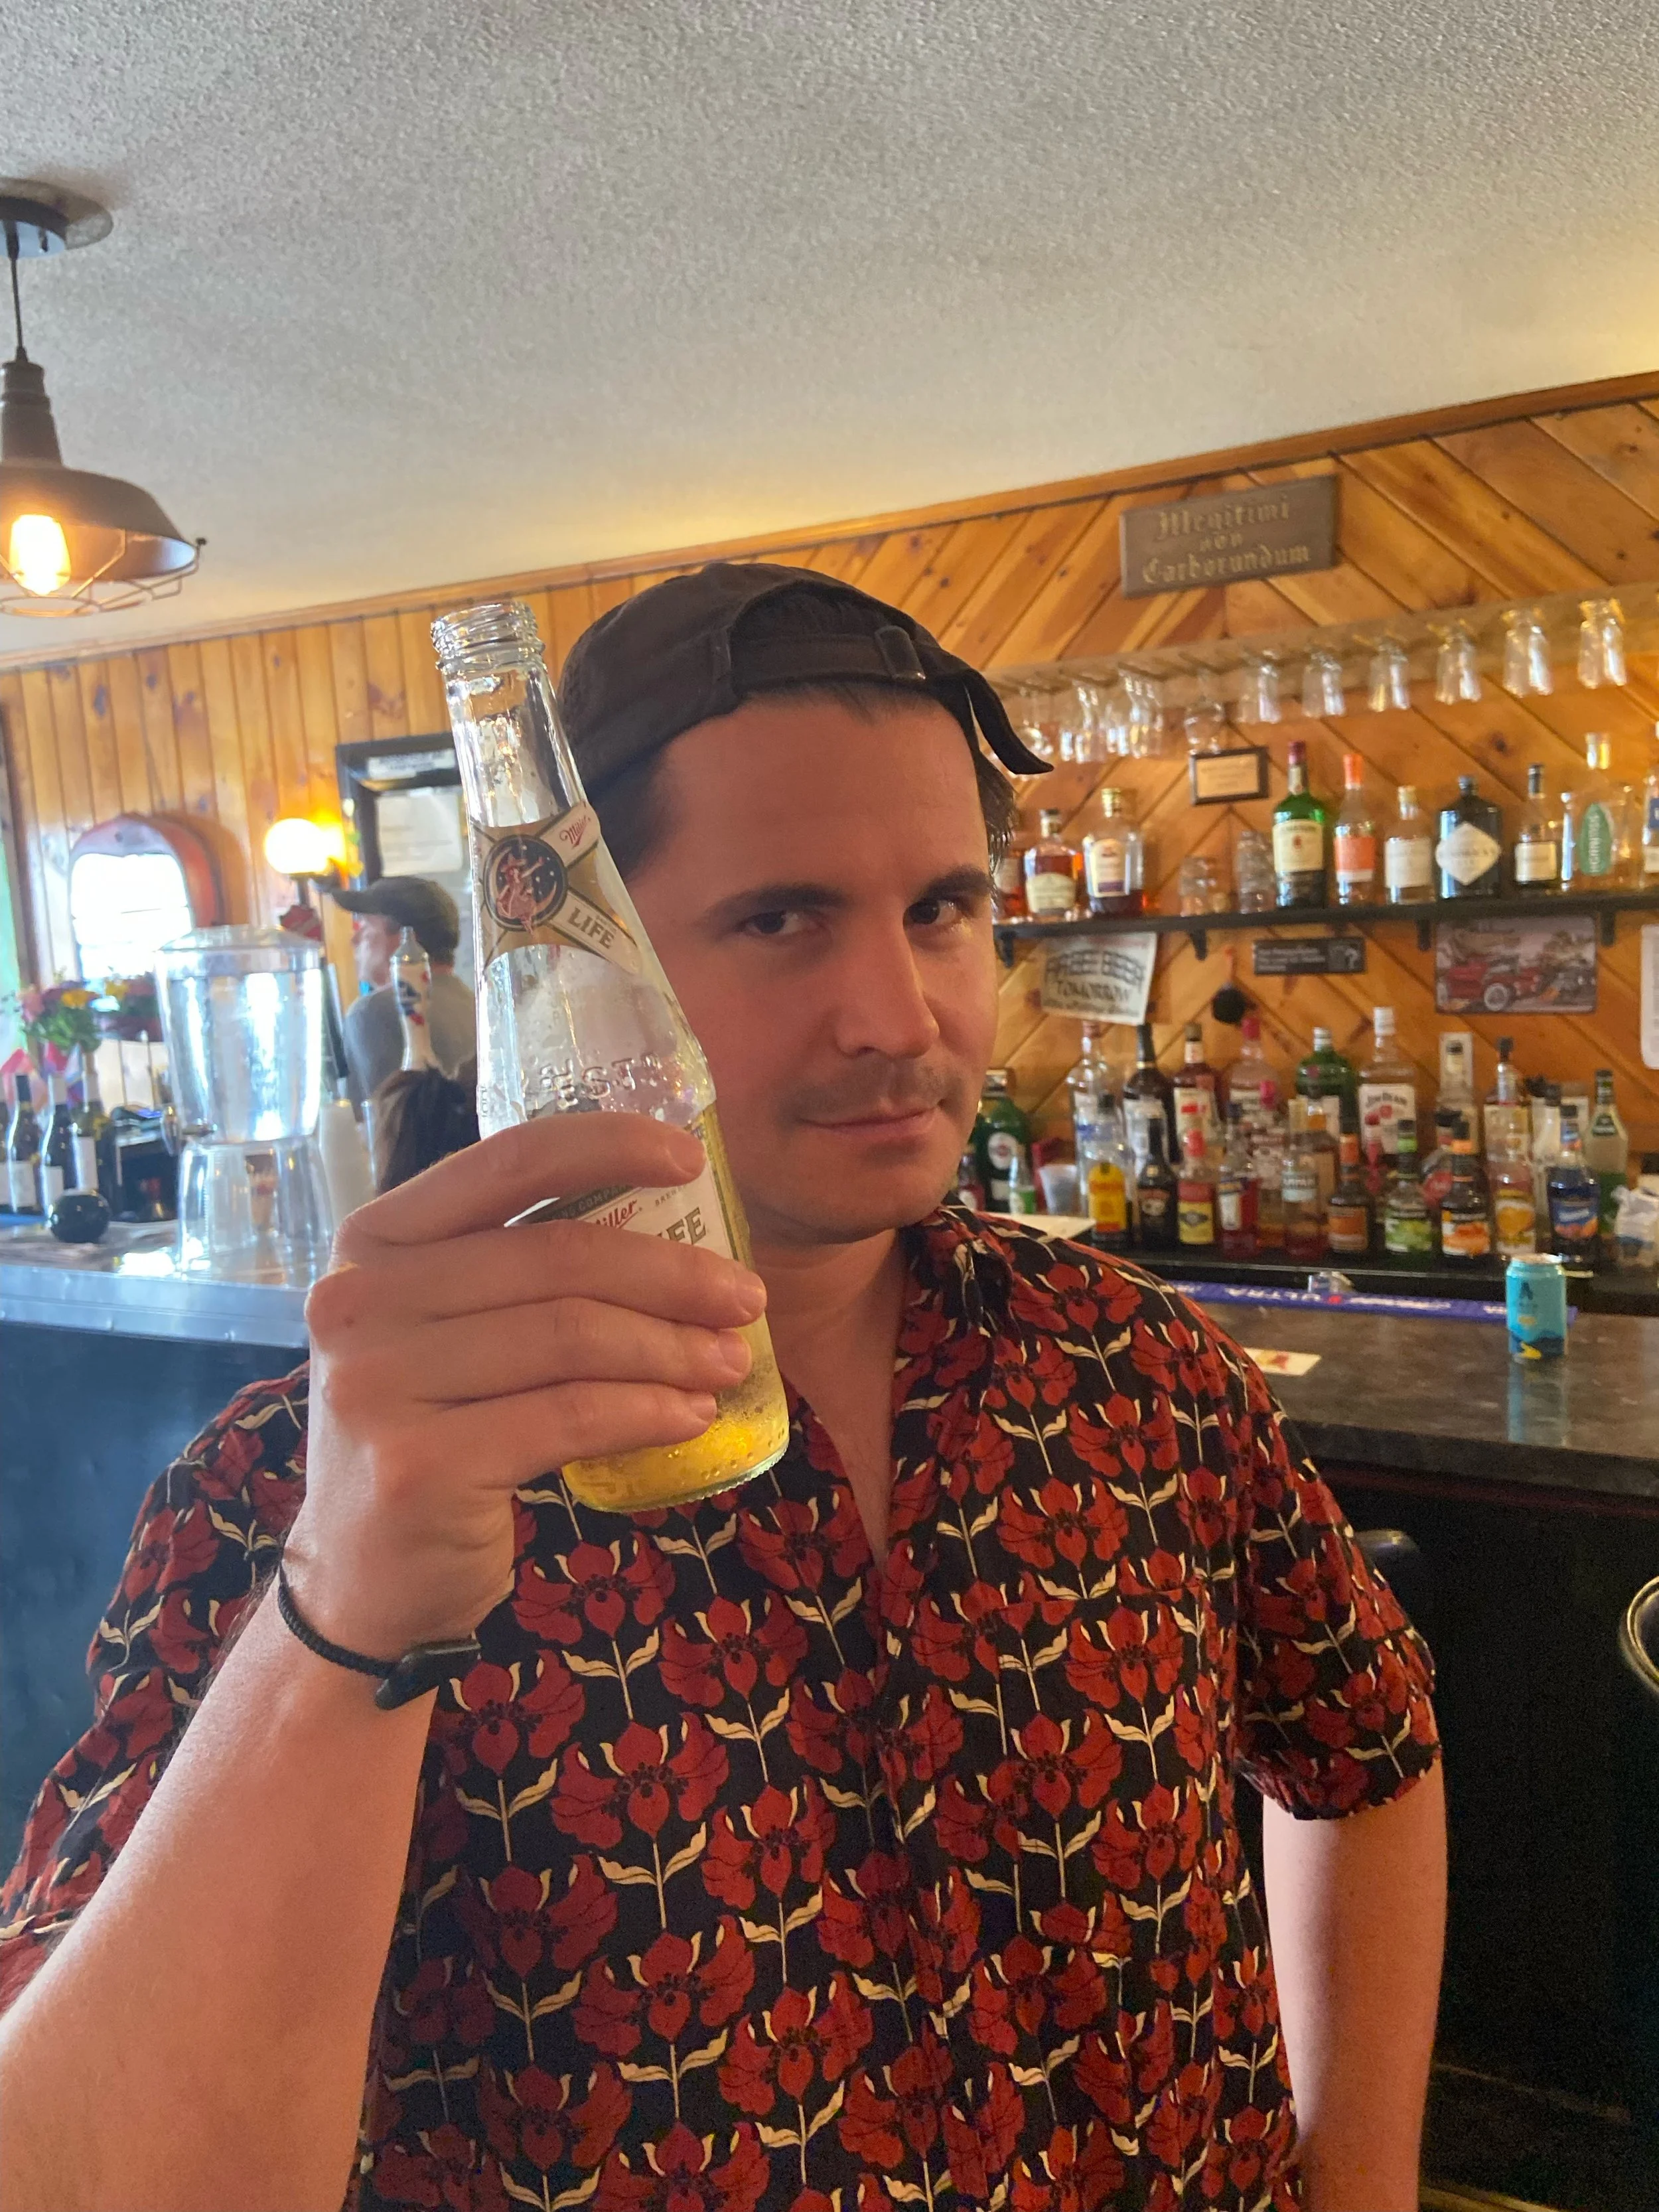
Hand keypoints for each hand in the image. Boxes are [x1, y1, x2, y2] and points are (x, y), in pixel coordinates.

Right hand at [283, 1115, 762, 1659]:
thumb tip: (671, 1225)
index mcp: (372, 1241)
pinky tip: (691, 1416)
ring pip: (571, 1337)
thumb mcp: (447, 1331)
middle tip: (746, 1299)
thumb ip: (517, 1272)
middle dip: (673, 1274)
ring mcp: (377, 1385)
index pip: (507, 1161)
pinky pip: (568, 1417)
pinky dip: (646, 1411)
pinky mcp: (417, 1467)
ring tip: (729, 1361)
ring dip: (673, 1348)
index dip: (610, 1146)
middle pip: (558, 1256)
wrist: (362, 1578)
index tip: (692, 1159)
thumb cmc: (432, 1435)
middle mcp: (359, 1300)